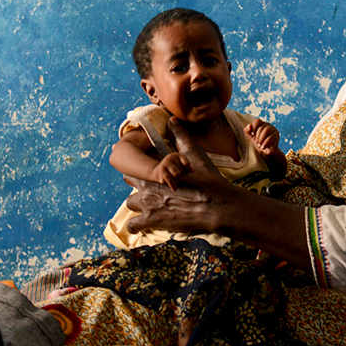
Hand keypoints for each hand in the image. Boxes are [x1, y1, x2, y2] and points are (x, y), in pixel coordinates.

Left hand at [125, 118, 235, 234]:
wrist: (216, 204)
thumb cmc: (206, 178)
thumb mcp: (194, 154)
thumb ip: (180, 136)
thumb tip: (172, 120)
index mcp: (154, 168)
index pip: (136, 160)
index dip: (139, 160)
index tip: (138, 159)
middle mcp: (146, 185)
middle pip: (129, 178)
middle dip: (137, 180)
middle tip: (149, 182)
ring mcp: (147, 204)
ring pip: (130, 203)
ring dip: (137, 202)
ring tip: (149, 203)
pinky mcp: (151, 221)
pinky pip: (133, 225)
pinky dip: (136, 224)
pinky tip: (143, 222)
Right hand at [150, 151, 189, 190]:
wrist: (157, 171)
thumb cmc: (172, 168)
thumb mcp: (180, 165)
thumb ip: (188, 167)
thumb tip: (192, 170)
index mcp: (176, 155)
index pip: (186, 164)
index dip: (188, 170)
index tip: (186, 172)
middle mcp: (169, 159)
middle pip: (181, 171)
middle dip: (181, 176)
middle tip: (178, 176)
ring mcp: (164, 165)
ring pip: (176, 175)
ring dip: (177, 180)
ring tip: (176, 183)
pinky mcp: (160, 172)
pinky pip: (170, 181)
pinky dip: (172, 185)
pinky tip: (174, 189)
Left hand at [244, 119, 279, 156]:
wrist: (266, 151)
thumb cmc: (258, 142)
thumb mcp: (250, 136)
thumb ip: (247, 130)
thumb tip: (249, 125)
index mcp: (261, 124)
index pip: (258, 121)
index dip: (254, 127)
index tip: (252, 134)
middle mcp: (268, 125)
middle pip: (261, 127)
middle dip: (257, 136)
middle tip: (257, 143)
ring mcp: (273, 129)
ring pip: (266, 130)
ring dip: (261, 139)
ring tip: (260, 145)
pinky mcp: (276, 135)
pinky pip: (270, 137)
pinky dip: (265, 143)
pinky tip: (263, 147)